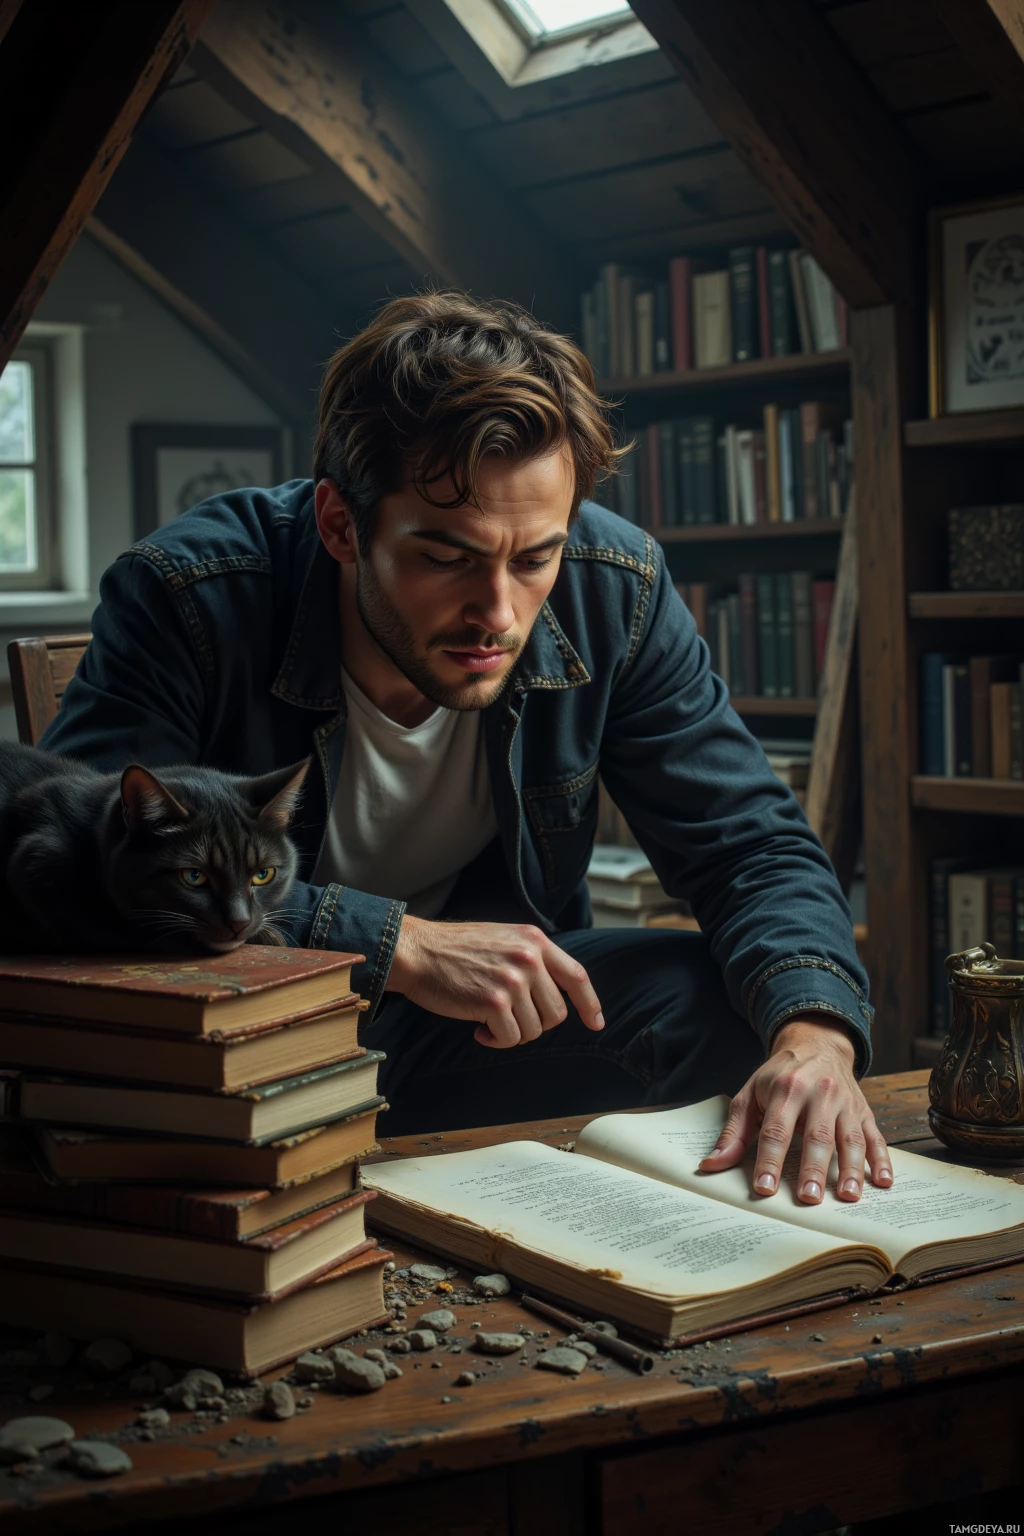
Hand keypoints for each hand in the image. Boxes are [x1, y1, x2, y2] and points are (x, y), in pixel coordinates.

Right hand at [385, 916, 604, 1048]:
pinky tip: (478, 1028)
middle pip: (556, 1013)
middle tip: (508, 1017)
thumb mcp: (503, 939)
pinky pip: (511, 1039)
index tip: (596, 1022)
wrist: (418, 952)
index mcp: (535, 941)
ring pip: (534, 1030)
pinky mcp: (494, 1002)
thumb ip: (532, 957)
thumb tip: (556, 992)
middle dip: (535, 1023)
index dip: (590, 1003)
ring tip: (488, 1019)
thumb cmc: (455, 949)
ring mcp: (513, 980)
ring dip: (512, 1032)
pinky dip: (495, 1040)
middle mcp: (529, 958)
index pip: (577, 976)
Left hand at [698, 1015, 893, 1202]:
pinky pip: (876, 1135)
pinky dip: (882, 1159)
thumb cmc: (778, 1076)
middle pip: (817, 1135)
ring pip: (850, 1137)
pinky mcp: (864, 1110)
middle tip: (808, 1198)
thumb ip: (734, 1132)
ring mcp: (845, 1102)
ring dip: (851, 1169)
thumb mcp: (750, 1095)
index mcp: (786, 1089)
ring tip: (847, 1197)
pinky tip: (884, 1182)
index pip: (776, 1130)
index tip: (765, 1188)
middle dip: (813, 1168)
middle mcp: (819, 1093)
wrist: (816, 1043)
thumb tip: (711, 1165)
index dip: (770, 1160)